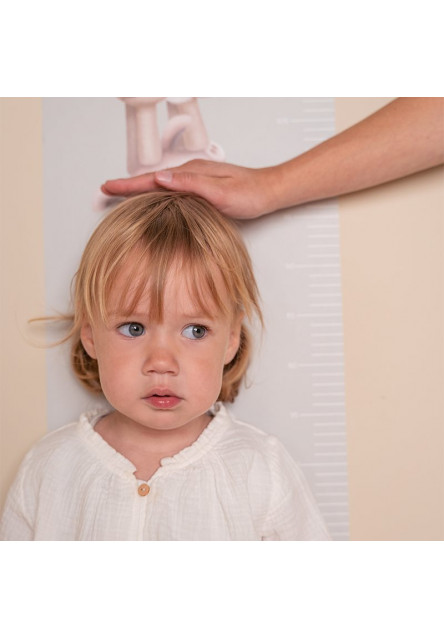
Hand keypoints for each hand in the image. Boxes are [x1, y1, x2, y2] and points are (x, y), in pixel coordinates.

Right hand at [101, 160, 278, 218]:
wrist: (268, 191)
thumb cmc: (248, 194)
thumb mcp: (219, 192)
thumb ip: (190, 184)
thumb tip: (160, 179)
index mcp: (190, 174)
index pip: (151, 179)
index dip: (128, 185)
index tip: (107, 187)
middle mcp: (189, 174)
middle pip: (151, 180)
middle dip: (127, 185)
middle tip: (105, 190)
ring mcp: (194, 180)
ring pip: (159, 184)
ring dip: (139, 189)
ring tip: (121, 194)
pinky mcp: (200, 187)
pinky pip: (170, 189)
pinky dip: (155, 192)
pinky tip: (153, 198)